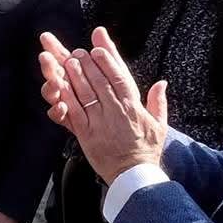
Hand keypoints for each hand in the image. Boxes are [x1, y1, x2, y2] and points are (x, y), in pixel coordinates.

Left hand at [38, 28, 170, 181]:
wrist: (134, 176)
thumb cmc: (146, 151)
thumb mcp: (160, 125)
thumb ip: (159, 102)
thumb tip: (162, 83)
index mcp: (133, 106)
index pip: (120, 76)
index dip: (108, 59)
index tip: (99, 46)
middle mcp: (116, 111)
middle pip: (100, 81)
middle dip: (89, 63)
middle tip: (79, 51)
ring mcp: (100, 122)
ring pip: (86, 93)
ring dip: (76, 75)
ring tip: (68, 61)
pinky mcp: (87, 134)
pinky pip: (75, 112)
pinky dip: (67, 97)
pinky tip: (60, 85)